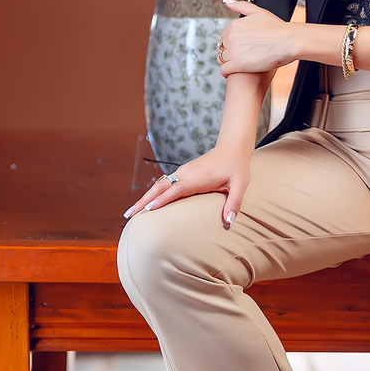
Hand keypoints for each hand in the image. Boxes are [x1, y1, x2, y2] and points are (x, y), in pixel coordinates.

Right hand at [123, 143, 251, 229]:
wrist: (232, 147)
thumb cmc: (237, 167)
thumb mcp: (240, 185)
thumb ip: (234, 203)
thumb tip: (229, 222)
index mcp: (198, 178)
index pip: (177, 189)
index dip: (163, 199)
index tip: (149, 209)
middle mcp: (186, 174)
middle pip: (160, 188)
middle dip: (144, 201)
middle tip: (129, 215)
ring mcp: (182, 173)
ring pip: (158, 186)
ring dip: (144, 198)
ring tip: (131, 213)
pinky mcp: (182, 173)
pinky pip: (163, 184)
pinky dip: (152, 194)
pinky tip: (146, 203)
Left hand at [217, 0, 301, 75]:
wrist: (288, 42)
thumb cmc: (277, 28)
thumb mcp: (258, 12)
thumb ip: (240, 6)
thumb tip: (227, 3)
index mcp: (234, 25)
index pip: (224, 35)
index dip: (231, 41)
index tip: (239, 45)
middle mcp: (231, 37)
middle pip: (222, 47)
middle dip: (228, 51)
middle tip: (239, 55)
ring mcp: (234, 51)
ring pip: (221, 59)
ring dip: (227, 62)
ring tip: (237, 64)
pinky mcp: (238, 65)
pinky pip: (224, 70)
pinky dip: (226, 72)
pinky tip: (232, 73)